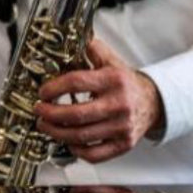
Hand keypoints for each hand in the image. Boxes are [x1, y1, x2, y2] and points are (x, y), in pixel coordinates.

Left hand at [33, 38, 164, 162]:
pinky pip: (96, 155)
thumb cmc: (126, 82)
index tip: (42, 92)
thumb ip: (92, 48)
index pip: (77, 83)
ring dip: (57, 132)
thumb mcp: (111, 60)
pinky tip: (68, 142)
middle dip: (51, 114)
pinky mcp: (124, 144)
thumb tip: (71, 37)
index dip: (54, 88)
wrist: (153, 102)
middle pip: (77, 114)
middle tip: (39, 110)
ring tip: (45, 125)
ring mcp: (122, 127)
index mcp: (113, 80)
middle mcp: (119, 104)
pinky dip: (77, 151)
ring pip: (82, 136)